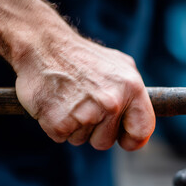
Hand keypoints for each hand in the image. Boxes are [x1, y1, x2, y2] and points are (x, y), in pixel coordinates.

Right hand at [14, 33, 154, 150]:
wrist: (42, 44)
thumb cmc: (82, 57)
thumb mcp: (119, 66)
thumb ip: (134, 93)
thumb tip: (141, 118)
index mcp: (132, 88)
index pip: (142, 130)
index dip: (132, 139)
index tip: (123, 138)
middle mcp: (113, 103)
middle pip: (106, 142)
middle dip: (93, 130)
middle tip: (82, 104)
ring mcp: (86, 114)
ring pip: (81, 140)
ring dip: (73, 126)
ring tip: (68, 99)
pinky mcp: (60, 123)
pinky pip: (61, 138)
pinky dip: (54, 125)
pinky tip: (53, 103)